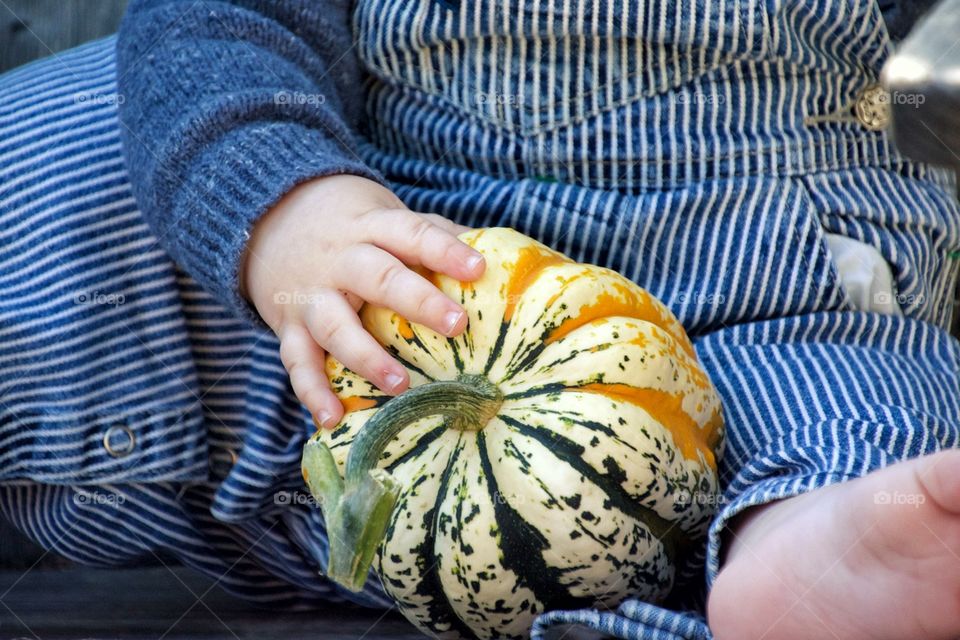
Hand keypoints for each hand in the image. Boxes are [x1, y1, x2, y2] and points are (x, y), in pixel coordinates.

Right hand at [240, 174, 484, 428]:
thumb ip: (435, 235)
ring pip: (335, 324)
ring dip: (366, 356)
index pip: (412, 233)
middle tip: (457, 324)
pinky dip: (312, 391)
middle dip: (416, 301)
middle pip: (377, 276)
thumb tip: (501, 258)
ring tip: (401, 384)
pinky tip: (331, 419)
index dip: (444, 250)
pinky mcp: (288, 326)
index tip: (478, 269)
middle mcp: (340, 259)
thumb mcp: (387, 216)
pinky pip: (297, 361)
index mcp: (372, 227)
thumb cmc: (353, 226)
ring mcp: (311, 294)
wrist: (267, 217)